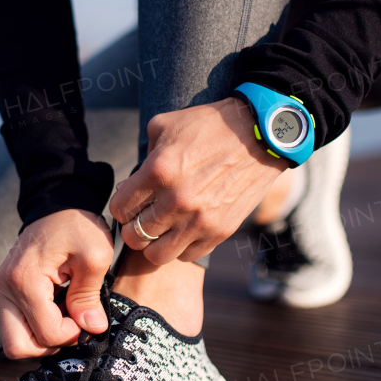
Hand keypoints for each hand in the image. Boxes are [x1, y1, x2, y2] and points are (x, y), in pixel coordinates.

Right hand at [0, 209, 113, 359]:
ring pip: (15, 340)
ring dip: (43, 337)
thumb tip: (92, 329)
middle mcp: (5, 288)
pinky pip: (17, 325)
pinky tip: (57, 307)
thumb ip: (90, 296)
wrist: (57, 204)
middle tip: (72, 323)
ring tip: (66, 314)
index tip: (88, 313)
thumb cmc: (78, 226)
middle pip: (18, 346)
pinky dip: (37, 325)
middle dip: (50, 344)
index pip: (46, 334)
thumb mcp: (95, 255)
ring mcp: (1, 290)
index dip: (73, 333)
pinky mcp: (5, 291)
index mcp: (24, 280)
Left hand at [109, 97, 287, 263]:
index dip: (121, 206)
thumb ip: (144, 153)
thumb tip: (129, 184)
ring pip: (157, 255)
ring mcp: (199, 220)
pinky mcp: (220, 232)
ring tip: (162, 230)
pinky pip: (187, 255)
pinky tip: (185, 230)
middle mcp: (176, 200)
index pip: (120, 208)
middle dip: (134, 227)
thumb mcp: (166, 124)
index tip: (130, 203)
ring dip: (155, 244)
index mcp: (158, 171)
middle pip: (134, 236)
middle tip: (143, 218)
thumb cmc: (210, 126)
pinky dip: (182, 247)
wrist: (261, 136)